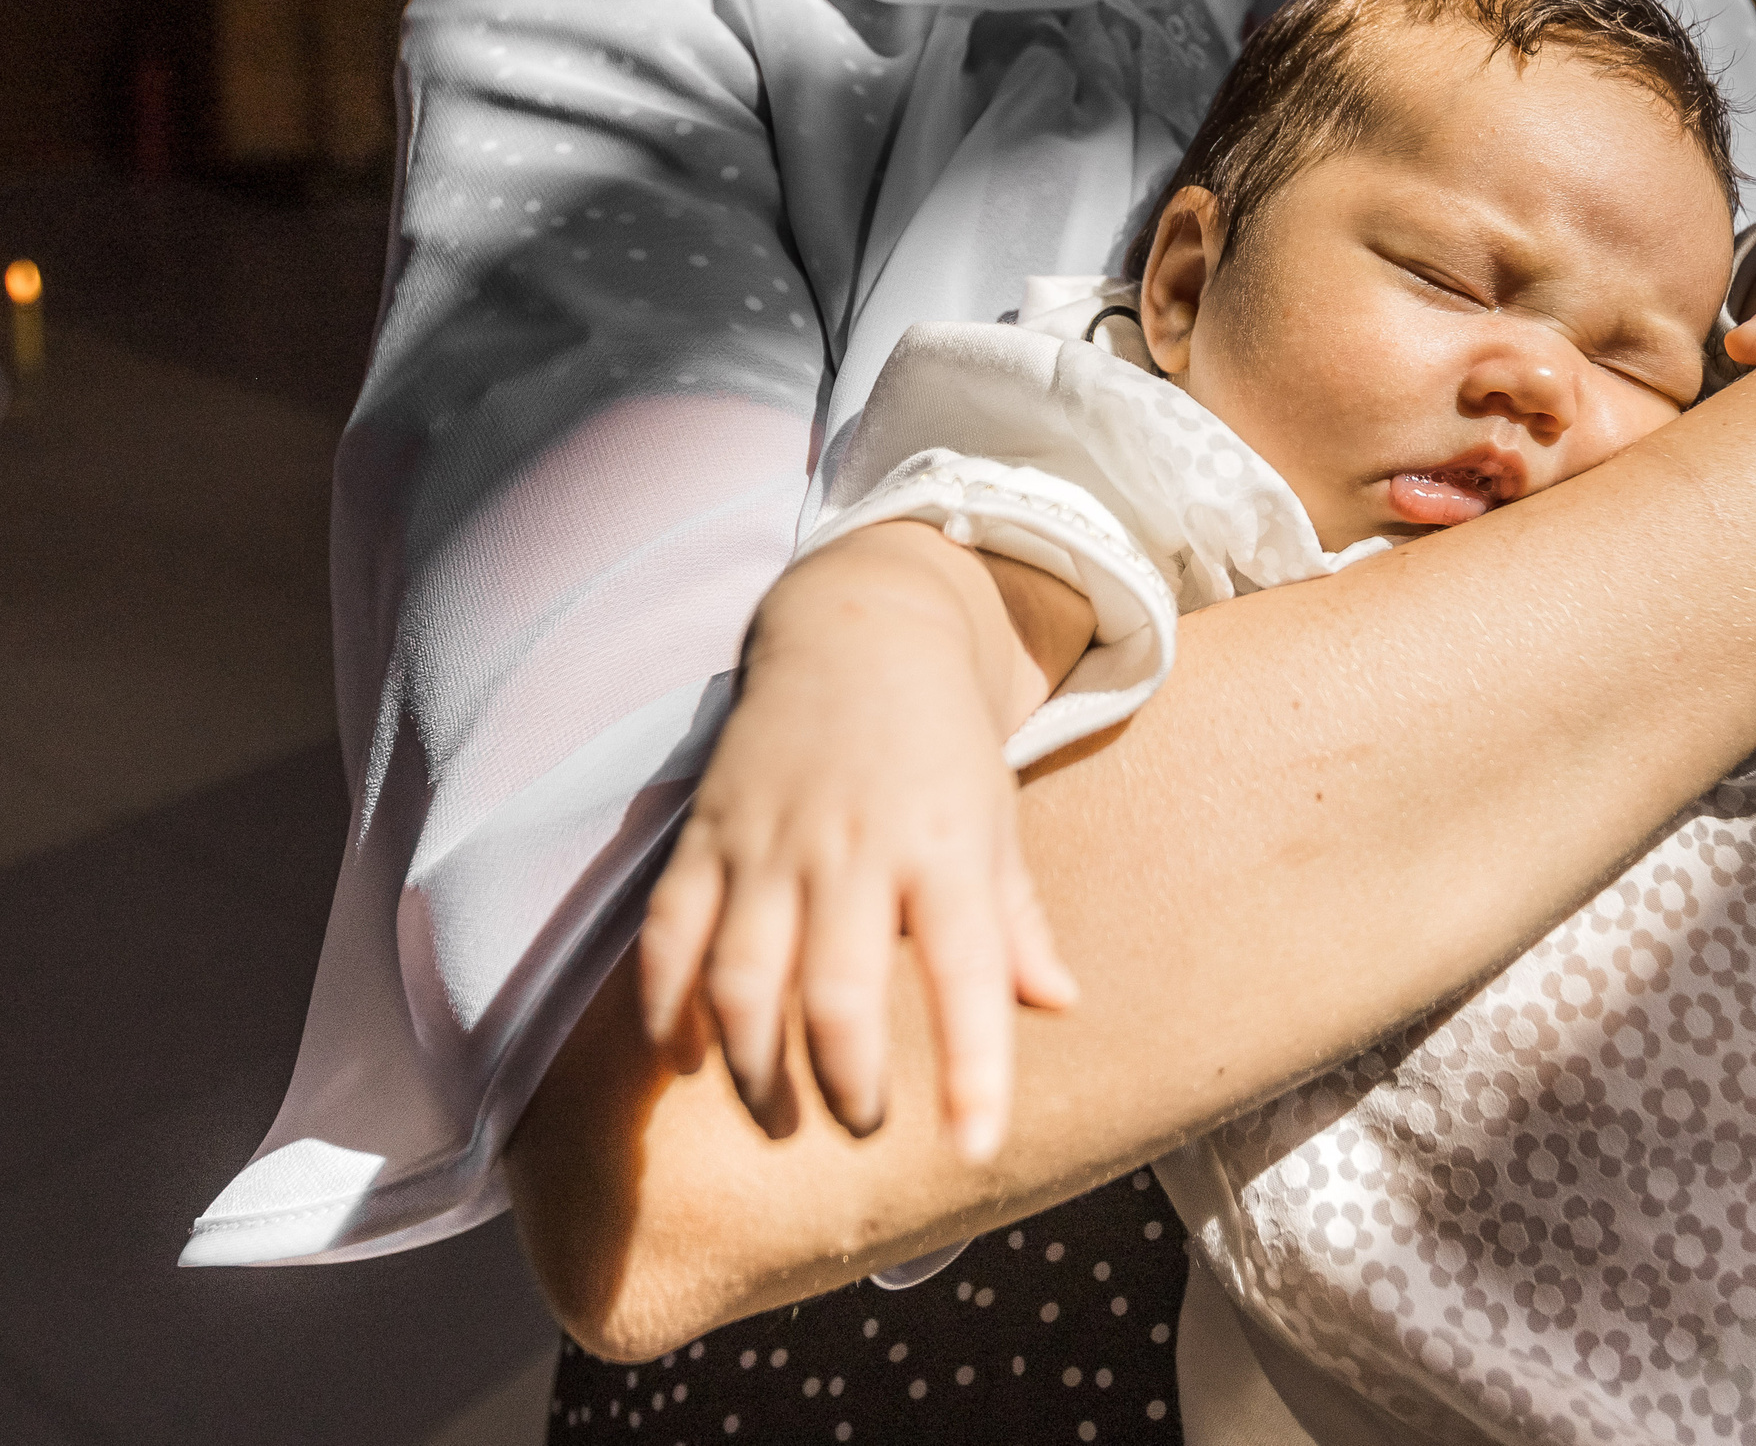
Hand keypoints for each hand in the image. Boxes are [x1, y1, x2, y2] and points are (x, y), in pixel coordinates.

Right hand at [636, 531, 1079, 1159]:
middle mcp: (855, 849)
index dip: (973, 1072)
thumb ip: (1017, 921)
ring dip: (754, 1068)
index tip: (976, 1150)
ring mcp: (770, 841)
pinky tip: (688, 1058)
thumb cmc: (941, 745)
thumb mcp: (995, 822)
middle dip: (848, 1085)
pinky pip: (669, 934)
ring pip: (743, 980)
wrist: (860, 630)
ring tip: (778, 1117)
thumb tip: (1060, 1005)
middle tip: (865, 1125)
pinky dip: (669, 1006)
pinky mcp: (705, 832)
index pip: (969, 975)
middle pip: (839, 995)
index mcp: (946, 850)